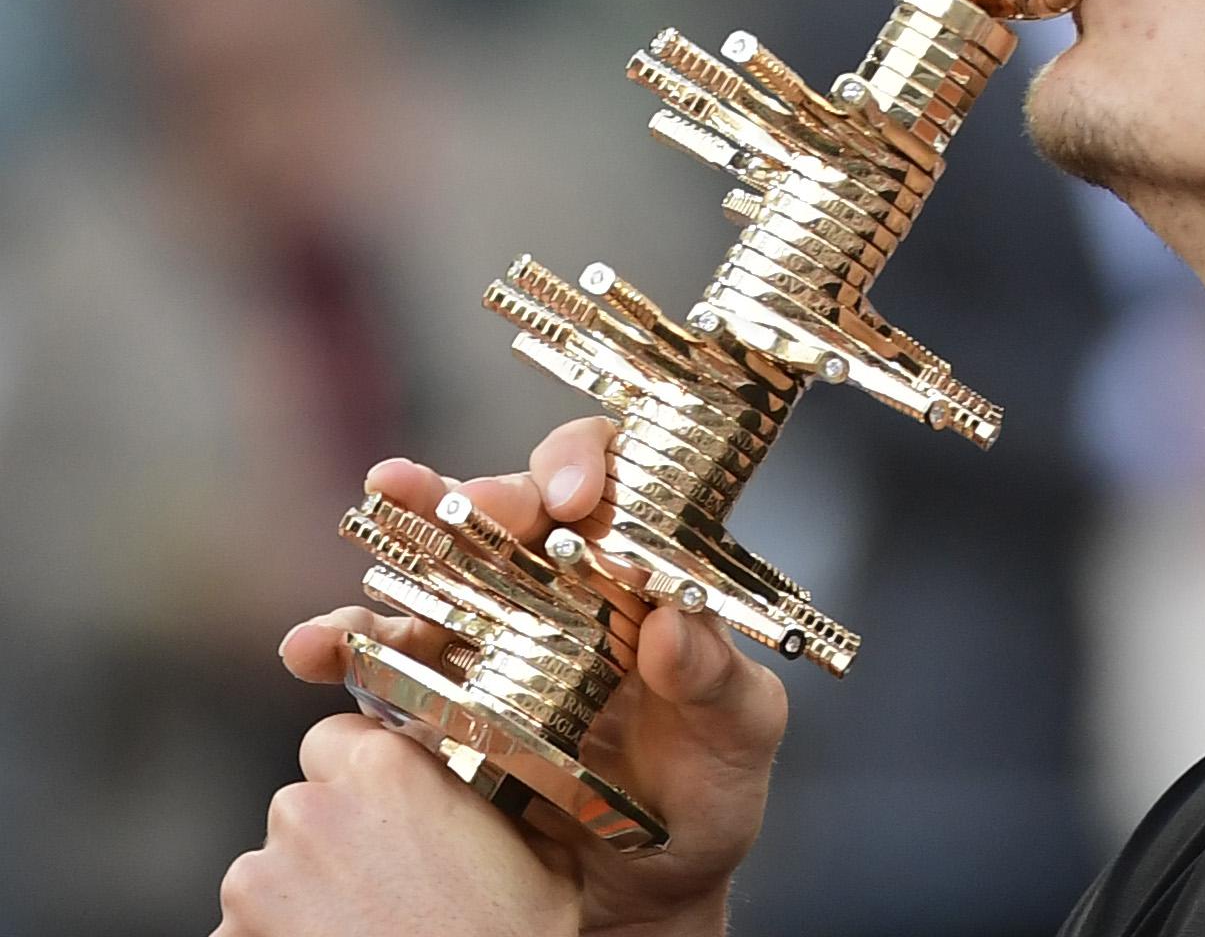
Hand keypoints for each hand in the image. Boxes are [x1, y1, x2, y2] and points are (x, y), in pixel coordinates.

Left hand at [216, 711, 580, 935]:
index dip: (356, 769)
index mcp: (386, 768)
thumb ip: (491, 803)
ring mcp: (261, 879)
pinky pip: (248, 927)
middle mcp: (312, 810)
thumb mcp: (537, 853)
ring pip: (270, 868)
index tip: (377, 801)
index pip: (335, 735)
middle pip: (303, 803)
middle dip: (332, 835)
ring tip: (359, 929)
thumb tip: (492, 790)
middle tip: (380, 881)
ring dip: (301, 892)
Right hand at [242, 419, 787, 935]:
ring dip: (396, 544)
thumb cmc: (703, 800)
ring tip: (370, 520)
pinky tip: (314, 646)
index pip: (614, 477)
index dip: (590, 463)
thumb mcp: (738, 737)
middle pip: (510, 507)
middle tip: (468, 502)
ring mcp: (488, 637)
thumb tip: (674, 618)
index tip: (575, 497)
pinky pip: (377, 657)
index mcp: (639, 573)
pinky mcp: (433, 696)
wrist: (632, 895)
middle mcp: (558, 587)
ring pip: (434, 569)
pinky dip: (340, 644)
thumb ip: (718, 679)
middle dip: (481, 492)